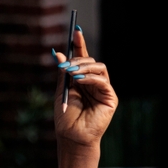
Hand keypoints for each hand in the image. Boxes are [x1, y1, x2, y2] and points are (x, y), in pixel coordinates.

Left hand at [52, 28, 117, 153]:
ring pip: (99, 68)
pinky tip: (79, 81)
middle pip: (91, 61)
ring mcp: (103, 89)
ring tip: (71, 74)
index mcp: (81, 80)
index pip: (82, 58)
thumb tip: (57, 53)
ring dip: (84, 67)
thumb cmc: (65, 117)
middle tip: (64, 65)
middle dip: (77, 59)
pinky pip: (103, 80)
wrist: (71, 136)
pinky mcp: (110, 97)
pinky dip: (90, 78)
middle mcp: (94, 83)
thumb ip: (62, 73)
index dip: (80, 45)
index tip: (75, 31)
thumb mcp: (61, 91)